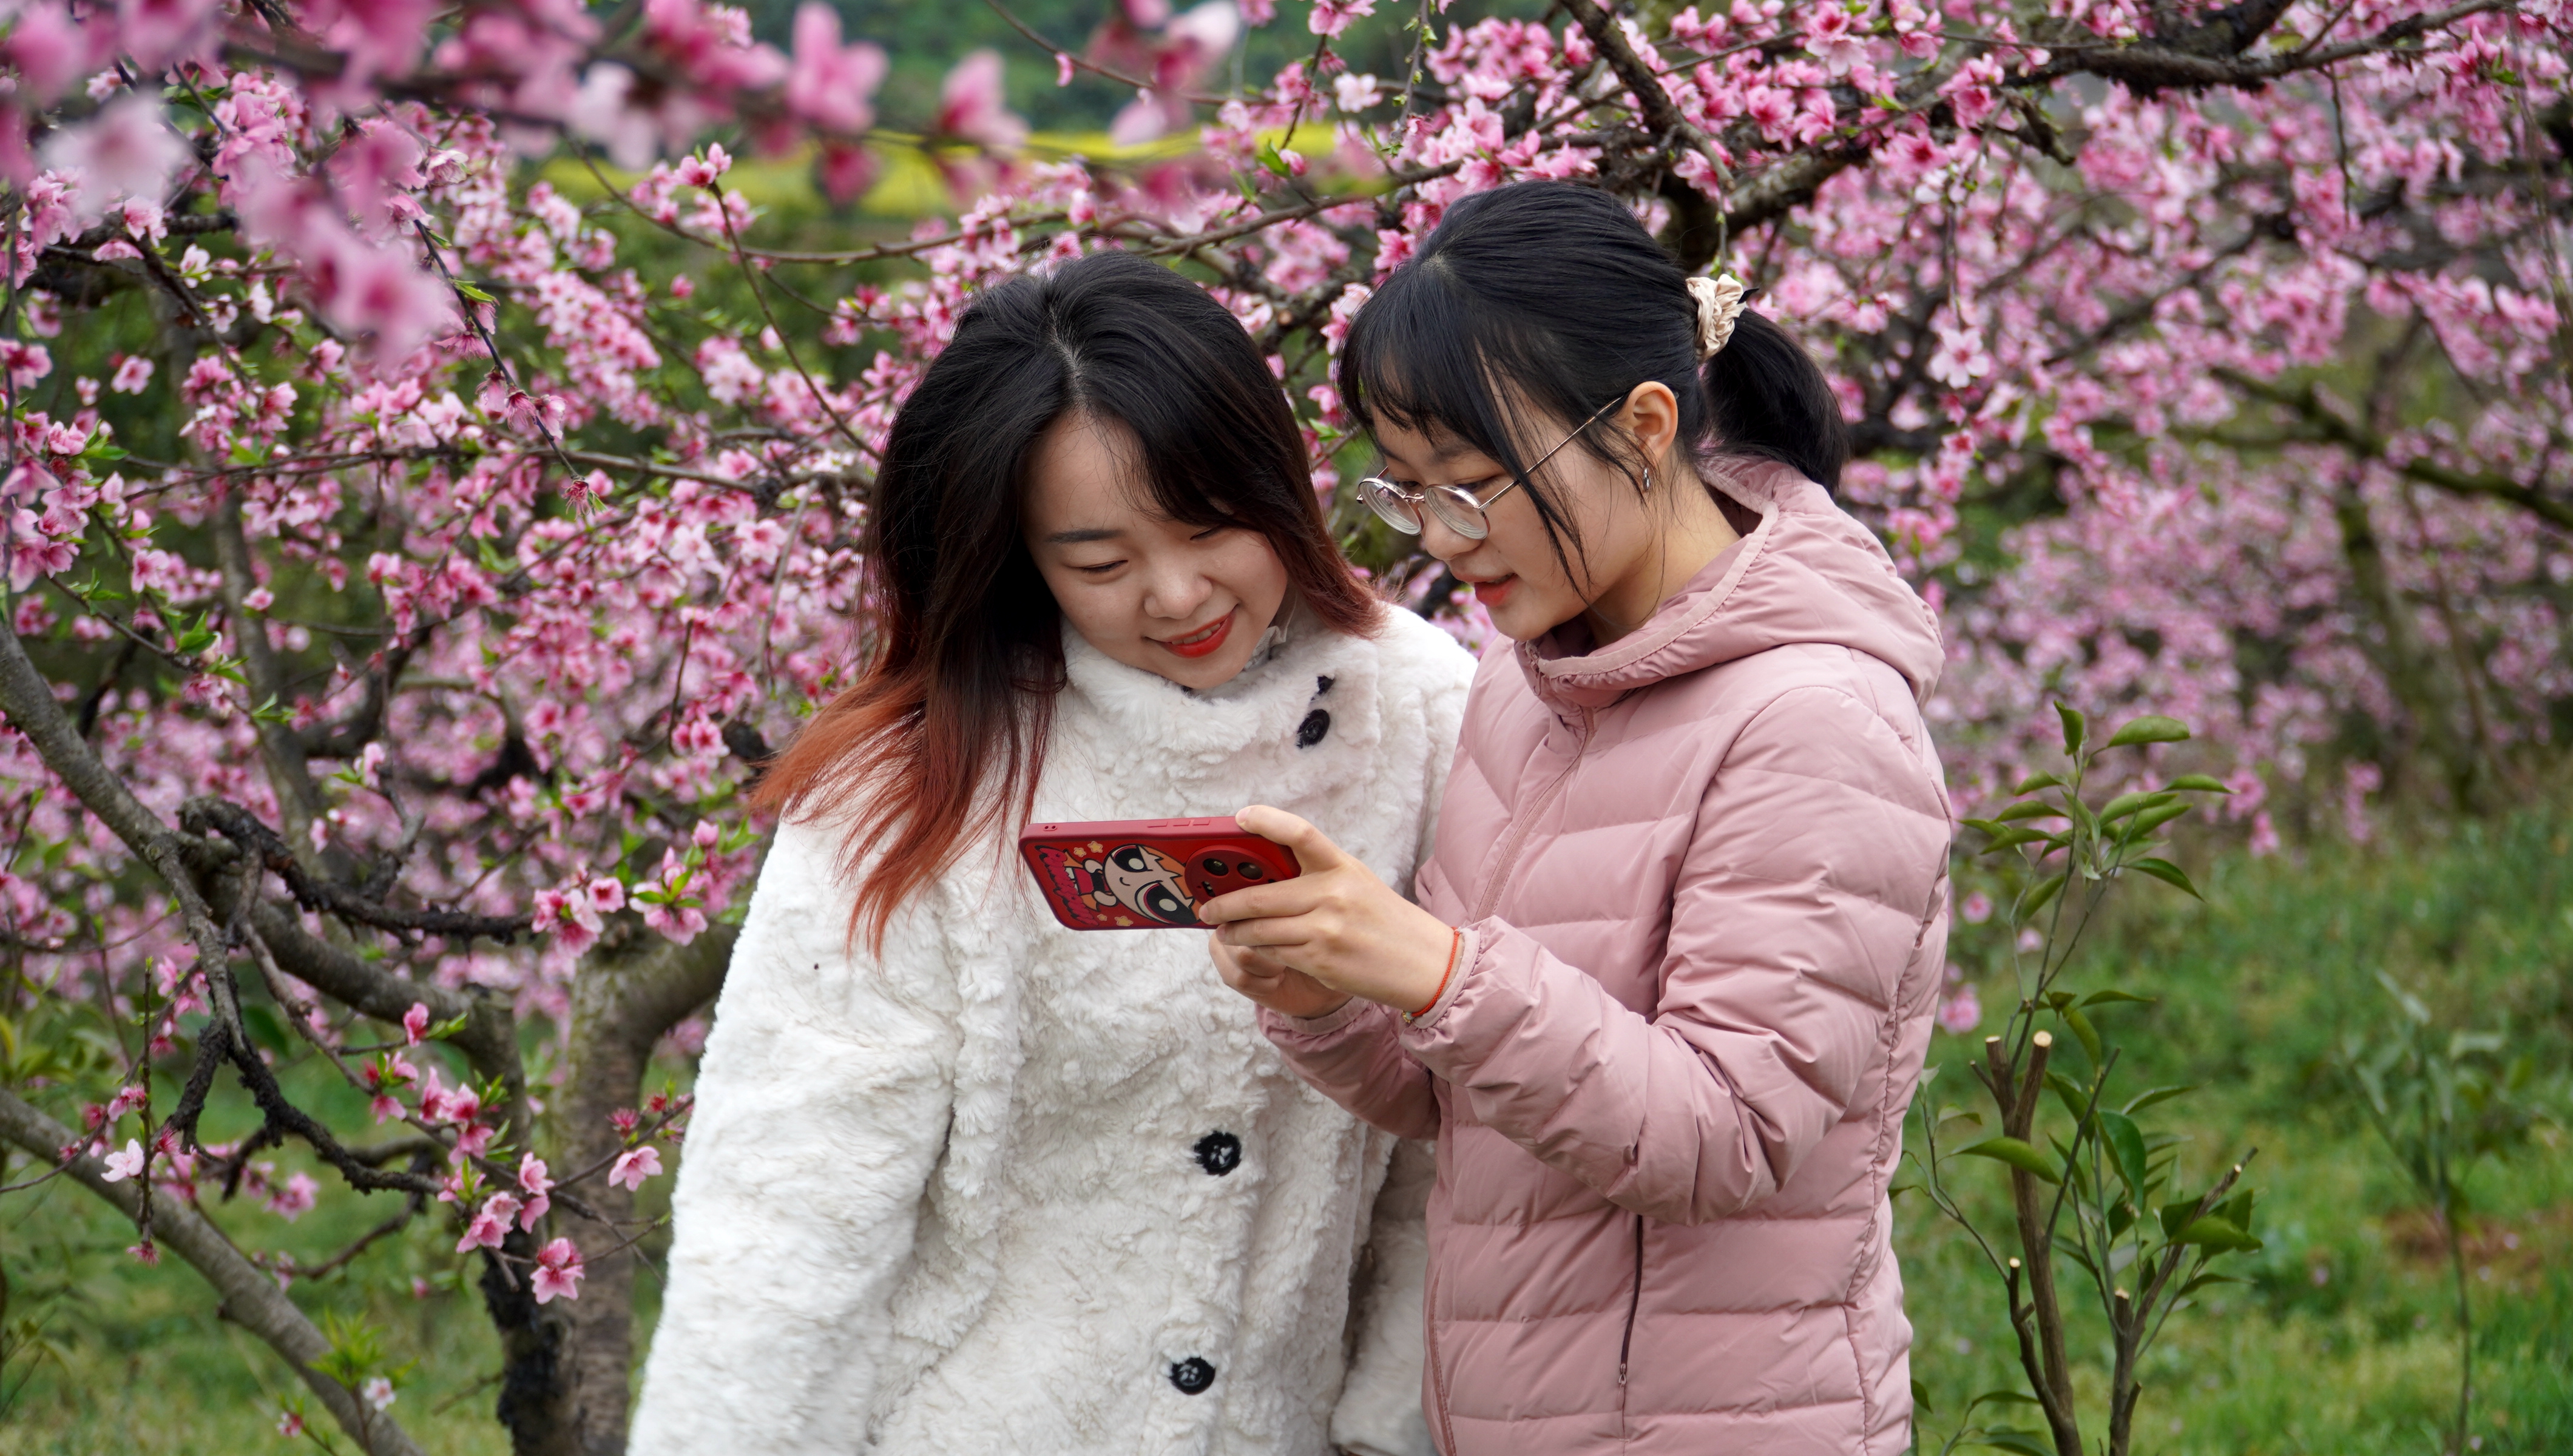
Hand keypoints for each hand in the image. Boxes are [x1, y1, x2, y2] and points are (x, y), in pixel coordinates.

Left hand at [1198, 806, 1456, 1013]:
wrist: (1424, 963)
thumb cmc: (1386, 922)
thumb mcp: (1357, 884)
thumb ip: (1318, 877)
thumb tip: (1264, 876)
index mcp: (1342, 867)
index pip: (1300, 833)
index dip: (1267, 820)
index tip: (1241, 817)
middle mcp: (1332, 894)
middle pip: (1261, 894)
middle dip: (1225, 903)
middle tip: (1208, 907)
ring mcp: (1326, 928)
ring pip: (1260, 929)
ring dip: (1235, 932)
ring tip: (1224, 931)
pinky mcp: (1321, 959)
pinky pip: (1275, 953)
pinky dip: (1259, 951)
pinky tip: (1253, 949)